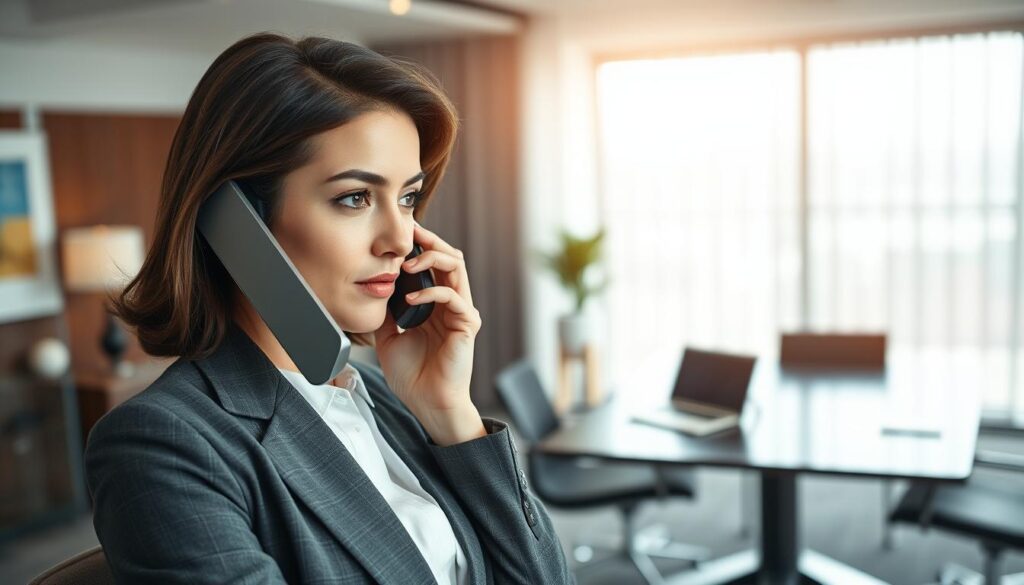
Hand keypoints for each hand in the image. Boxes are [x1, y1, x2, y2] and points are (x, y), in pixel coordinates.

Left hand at [374, 222, 484, 444]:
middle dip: (429, 241)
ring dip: (432, 258)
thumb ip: (385, 312)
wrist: (427, 403)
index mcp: (436, 304)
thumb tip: (372, 288)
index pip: (434, 263)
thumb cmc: (412, 375)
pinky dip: (430, 292)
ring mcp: (462, 312)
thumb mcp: (387, 336)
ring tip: (408, 263)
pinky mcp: (467, 324)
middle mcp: (452, 303)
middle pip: (450, 257)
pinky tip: (410, 299)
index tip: (399, 234)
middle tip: (408, 234)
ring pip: (456, 268)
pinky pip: (453, 296)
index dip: (419, 245)